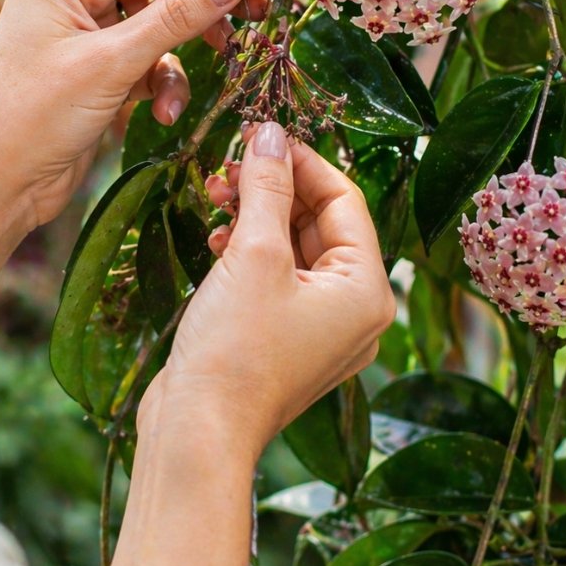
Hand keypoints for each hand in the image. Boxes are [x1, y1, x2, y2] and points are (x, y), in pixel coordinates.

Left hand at [0, 0, 280, 227]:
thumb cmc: (34, 117)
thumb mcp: (112, 64)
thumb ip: (177, 17)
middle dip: (205, 10)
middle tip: (259, 20)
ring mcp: (84, 30)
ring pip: (159, 27)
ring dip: (180, 60)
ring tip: (193, 87)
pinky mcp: (95, 67)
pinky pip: (146, 61)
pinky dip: (161, 84)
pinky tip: (162, 113)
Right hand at [140, 122, 395, 461]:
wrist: (198, 431)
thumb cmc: (234, 350)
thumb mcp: (254, 254)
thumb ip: (266, 188)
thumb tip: (271, 134)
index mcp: (367, 291)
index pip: (345, 200)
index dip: (303, 161)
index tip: (262, 134)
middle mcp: (354, 310)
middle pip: (320, 223)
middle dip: (274, 189)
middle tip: (231, 163)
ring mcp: (320, 328)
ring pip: (294, 248)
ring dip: (256, 217)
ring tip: (215, 197)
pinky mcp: (285, 338)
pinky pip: (277, 277)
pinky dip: (249, 252)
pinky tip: (216, 240)